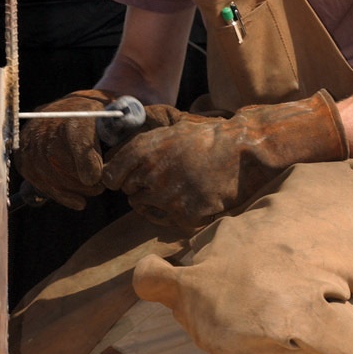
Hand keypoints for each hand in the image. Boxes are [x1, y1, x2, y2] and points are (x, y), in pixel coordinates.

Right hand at [14, 89, 182, 209]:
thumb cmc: (111, 117)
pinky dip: (56, 193)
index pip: (75, 134)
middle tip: (100, 188)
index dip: (84, 158)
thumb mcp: (125, 116)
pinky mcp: (25, 152)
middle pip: (57, 157)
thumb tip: (142, 148)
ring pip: (45, 170)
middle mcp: (49, 121)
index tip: (95, 179)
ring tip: (91, 192)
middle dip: (79, 180)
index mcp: (77, 109)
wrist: (85, 107)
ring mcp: (33, 137)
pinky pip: (35, 178)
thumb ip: (133, 130)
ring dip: (70, 188)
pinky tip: (77, 201)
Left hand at [102, 90, 348, 230]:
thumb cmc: (206, 140)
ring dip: (160, 204)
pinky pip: (170, 221)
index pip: (110, 177)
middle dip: (144, 189)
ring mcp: (166, 196)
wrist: (241, 151)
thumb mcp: (168, 132)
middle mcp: (148, 174)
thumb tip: (114, 164)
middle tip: (170, 180)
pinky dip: (182, 214)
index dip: (121, 178)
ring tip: (184, 188)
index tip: (133, 178)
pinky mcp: (184, 215)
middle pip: (130, 194)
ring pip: (146, 210)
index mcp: (141, 150)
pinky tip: (198, 197)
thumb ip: (140, 149)